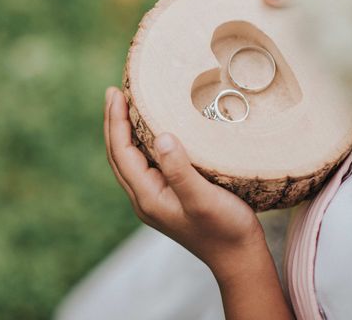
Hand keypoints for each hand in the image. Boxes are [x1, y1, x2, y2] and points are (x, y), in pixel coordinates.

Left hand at [104, 87, 265, 277]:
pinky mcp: (167, 197)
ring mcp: (155, 199)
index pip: (121, 153)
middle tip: (113, 92)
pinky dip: (139, 143)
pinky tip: (148, 132)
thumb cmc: (225, 229)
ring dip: (123, 132)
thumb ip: (180, 170)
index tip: (115, 93)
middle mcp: (145, 198)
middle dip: (113, 123)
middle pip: (118, 155)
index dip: (115, 121)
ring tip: (123, 106)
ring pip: (129, 160)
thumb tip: (161, 136)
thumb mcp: (203, 199)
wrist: (239, 258)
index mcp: (148, 197)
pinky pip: (143, 165)